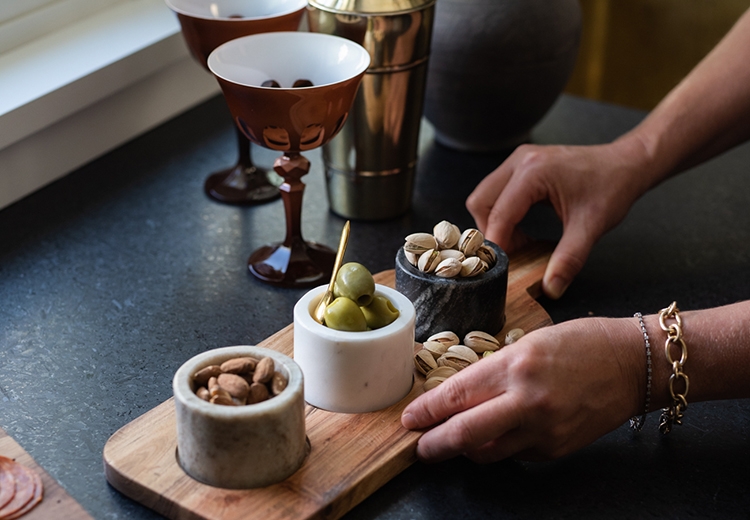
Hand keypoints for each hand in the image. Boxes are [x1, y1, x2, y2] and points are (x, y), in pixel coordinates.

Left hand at [401, 317, 641, 462]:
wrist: (633, 364)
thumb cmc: (582, 343)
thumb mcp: (529, 343)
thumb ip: (494, 372)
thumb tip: (460, 396)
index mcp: (515, 367)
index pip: (456, 395)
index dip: (427, 410)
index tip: (410, 418)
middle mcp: (527, 402)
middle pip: (464, 434)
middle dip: (434, 444)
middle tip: (418, 447)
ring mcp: (544, 430)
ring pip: (487, 453)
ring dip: (464, 450)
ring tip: (451, 441)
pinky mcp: (557, 449)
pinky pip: (515, 454)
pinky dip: (499, 447)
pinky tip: (497, 435)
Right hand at [466, 142, 646, 298]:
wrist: (626, 164)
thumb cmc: (612, 188)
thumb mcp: (591, 227)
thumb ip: (568, 259)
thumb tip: (551, 288)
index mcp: (533, 173)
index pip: (498, 214)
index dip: (497, 244)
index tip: (501, 268)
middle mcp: (520, 161)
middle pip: (480, 202)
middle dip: (490, 232)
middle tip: (511, 253)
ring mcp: (519, 160)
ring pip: (485, 196)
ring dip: (495, 223)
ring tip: (519, 242)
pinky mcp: (522, 165)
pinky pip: (497, 192)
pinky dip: (502, 213)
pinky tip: (522, 228)